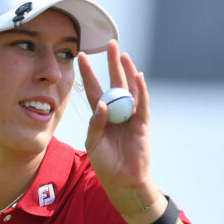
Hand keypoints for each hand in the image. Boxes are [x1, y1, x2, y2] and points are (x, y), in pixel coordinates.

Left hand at [78, 40, 159, 219]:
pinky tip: (137, 76)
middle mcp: (115, 112)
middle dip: (111, 64)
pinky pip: (141, 104)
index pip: (93, 90)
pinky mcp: (141, 124)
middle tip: (109, 43)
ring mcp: (130, 116)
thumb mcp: (93, 143)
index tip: (81, 56)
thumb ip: (95, 124)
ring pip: (129, 89)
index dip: (88, 73)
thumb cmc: (105, 164)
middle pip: (113, 83)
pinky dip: (140, 90)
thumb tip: (101, 104)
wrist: (123, 181)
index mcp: (100, 116)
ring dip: (127, 71)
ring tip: (123, 54)